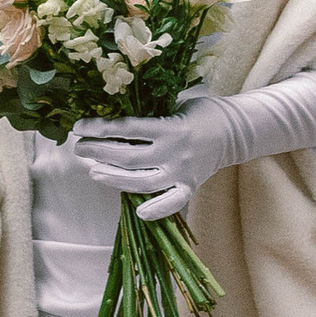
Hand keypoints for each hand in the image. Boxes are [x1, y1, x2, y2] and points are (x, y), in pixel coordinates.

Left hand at [73, 94, 221, 223]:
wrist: (236, 130)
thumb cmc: (202, 112)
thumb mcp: (175, 104)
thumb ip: (150, 114)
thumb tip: (114, 117)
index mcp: (169, 127)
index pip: (126, 128)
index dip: (99, 128)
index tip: (79, 127)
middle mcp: (174, 152)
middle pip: (129, 156)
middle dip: (99, 152)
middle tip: (79, 148)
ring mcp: (183, 172)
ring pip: (143, 182)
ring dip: (115, 179)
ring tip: (94, 172)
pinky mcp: (191, 186)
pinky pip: (173, 202)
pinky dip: (157, 209)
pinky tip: (138, 212)